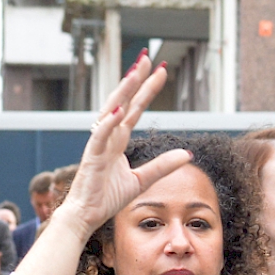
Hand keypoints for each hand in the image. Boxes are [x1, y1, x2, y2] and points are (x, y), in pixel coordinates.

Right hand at [55, 53, 193, 238]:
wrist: (87, 216)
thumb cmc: (107, 197)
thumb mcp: (142, 180)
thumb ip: (163, 165)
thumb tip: (187, 154)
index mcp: (117, 140)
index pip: (135, 108)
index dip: (147, 90)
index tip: (161, 71)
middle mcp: (107, 136)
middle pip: (123, 102)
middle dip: (135, 80)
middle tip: (148, 58)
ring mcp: (98, 145)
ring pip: (111, 112)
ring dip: (123, 92)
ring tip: (135, 73)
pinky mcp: (91, 158)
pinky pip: (99, 137)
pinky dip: (109, 124)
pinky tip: (119, 111)